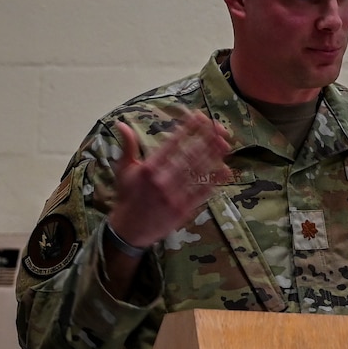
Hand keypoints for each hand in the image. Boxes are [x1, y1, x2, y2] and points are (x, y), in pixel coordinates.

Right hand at [106, 112, 233, 250]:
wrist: (128, 230)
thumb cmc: (127, 196)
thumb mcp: (123, 169)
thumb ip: (127, 145)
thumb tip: (121, 123)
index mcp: (149, 168)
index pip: (173, 143)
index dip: (188, 129)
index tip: (199, 117)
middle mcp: (162, 180)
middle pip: (190, 155)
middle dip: (206, 139)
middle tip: (219, 127)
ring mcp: (174, 196)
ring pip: (198, 172)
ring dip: (214, 156)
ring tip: (225, 143)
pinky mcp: (182, 210)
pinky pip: (201, 192)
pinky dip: (214, 181)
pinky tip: (225, 170)